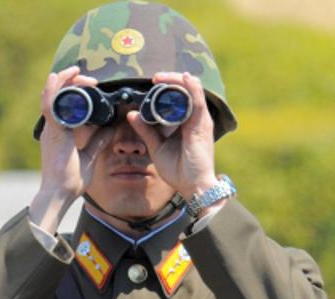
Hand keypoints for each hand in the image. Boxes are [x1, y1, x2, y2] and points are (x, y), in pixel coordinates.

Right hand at [29, 66, 116, 233]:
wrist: (59, 194)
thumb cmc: (69, 181)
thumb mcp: (89, 156)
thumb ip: (98, 141)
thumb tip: (110, 129)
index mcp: (60, 132)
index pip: (65, 103)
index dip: (76, 90)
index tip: (94, 85)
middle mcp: (53, 128)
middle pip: (60, 95)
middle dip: (74, 82)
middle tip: (92, 79)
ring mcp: (51, 129)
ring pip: (53, 95)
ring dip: (65, 81)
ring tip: (76, 70)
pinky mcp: (53, 133)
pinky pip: (49, 105)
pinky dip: (53, 89)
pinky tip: (57, 77)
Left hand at [126, 72, 218, 202]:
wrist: (192, 186)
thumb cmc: (179, 169)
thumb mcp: (156, 146)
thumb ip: (146, 130)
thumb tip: (132, 114)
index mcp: (184, 121)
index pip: (178, 96)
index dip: (166, 86)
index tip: (151, 83)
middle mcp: (194, 117)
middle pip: (185, 89)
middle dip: (170, 80)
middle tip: (154, 77)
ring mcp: (200, 120)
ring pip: (192, 91)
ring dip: (177, 80)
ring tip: (162, 77)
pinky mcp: (202, 125)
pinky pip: (198, 101)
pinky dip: (192, 88)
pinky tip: (184, 79)